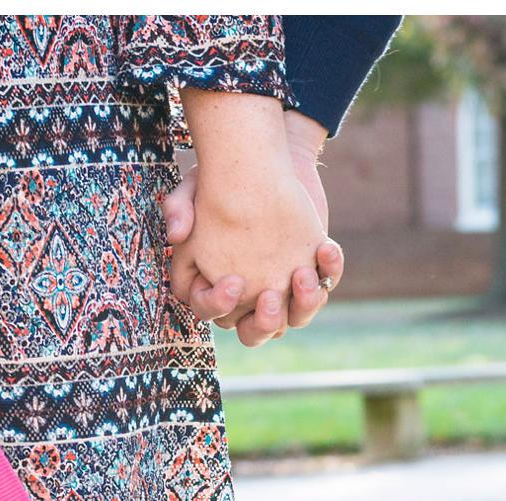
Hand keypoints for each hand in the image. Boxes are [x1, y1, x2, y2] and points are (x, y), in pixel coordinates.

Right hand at [172, 97, 340, 346]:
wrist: (265, 163)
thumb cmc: (222, 182)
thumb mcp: (194, 188)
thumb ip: (179, 207)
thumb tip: (175, 233)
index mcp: (214, 286)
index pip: (211, 311)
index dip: (218, 303)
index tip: (233, 280)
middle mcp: (249, 299)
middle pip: (254, 332)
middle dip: (264, 322)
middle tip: (270, 298)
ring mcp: (284, 290)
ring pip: (294, 318)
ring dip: (303, 304)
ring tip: (303, 274)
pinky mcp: (312, 274)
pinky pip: (324, 285)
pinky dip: (330, 270)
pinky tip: (326, 247)